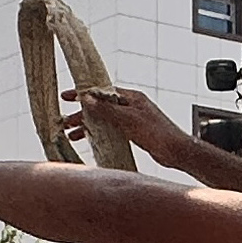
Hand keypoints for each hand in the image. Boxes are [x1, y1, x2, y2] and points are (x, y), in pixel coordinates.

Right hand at [64, 87, 191, 166]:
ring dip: (88, 125)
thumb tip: (88, 99)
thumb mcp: (128, 119)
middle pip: (101, 106)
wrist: (175, 151)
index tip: (68, 96)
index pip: (102, 92)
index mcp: (131, 97)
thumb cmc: (158, 133)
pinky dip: (99, 133)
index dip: (84, 94)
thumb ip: (107, 110)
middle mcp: (130, 106)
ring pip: (104, 119)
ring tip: (72, 134)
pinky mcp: (133, 132)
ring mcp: (131, 119)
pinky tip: (89, 140)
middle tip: (66, 121)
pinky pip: (111, 130)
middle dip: (82, 114)